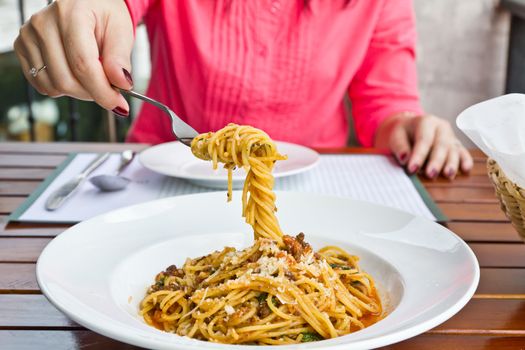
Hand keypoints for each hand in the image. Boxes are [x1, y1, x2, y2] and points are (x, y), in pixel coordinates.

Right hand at [13, 0, 133, 115]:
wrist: (87, 4)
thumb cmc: (105, 15)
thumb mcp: (121, 31)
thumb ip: (120, 59)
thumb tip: (121, 84)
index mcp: (71, 14)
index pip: (83, 65)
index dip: (102, 91)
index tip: (119, 105)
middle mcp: (43, 24)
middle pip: (66, 80)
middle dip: (93, 93)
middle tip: (109, 88)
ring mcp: (29, 35)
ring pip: (54, 86)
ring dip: (79, 92)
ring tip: (92, 76)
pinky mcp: (22, 47)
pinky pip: (42, 84)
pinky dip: (62, 88)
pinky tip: (74, 74)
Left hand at [375, 113, 472, 178]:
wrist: (411, 128)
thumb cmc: (403, 133)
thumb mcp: (396, 136)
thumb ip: (400, 147)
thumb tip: (405, 159)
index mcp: (426, 121)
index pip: (424, 139)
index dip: (418, 155)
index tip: (412, 169)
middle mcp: (442, 127)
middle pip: (441, 144)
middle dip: (436, 161)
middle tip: (431, 174)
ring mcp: (451, 136)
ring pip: (453, 150)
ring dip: (452, 163)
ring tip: (448, 175)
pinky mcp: (456, 145)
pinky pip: (463, 152)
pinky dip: (466, 160)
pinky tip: (466, 169)